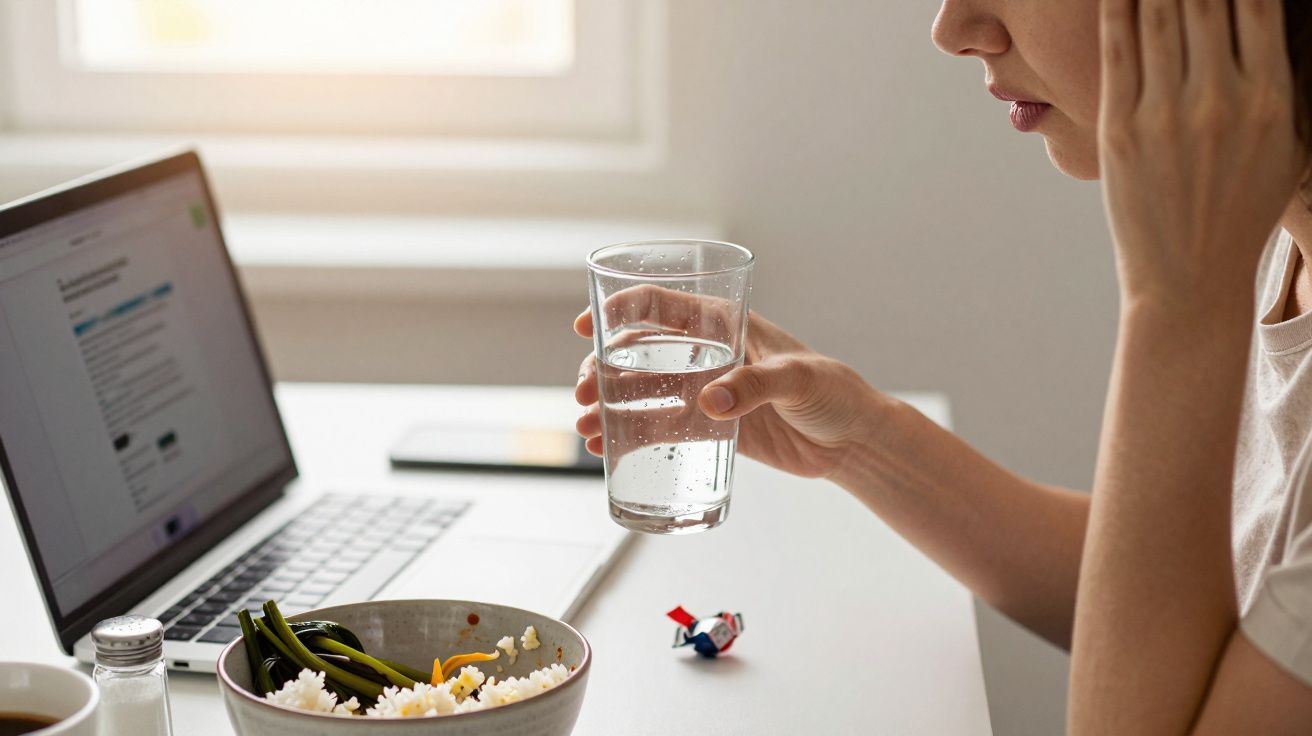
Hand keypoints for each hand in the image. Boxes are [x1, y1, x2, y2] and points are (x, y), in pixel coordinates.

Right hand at [573, 289, 887, 478]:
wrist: (854, 442)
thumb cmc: (836, 393)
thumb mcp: (799, 379)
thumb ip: (756, 386)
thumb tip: (711, 401)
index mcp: (726, 325)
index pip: (663, 307)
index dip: (620, 310)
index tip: (587, 326)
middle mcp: (708, 355)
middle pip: (640, 353)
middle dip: (603, 368)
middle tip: (581, 392)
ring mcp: (705, 392)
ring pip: (643, 393)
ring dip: (608, 405)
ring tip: (584, 428)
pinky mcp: (710, 430)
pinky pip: (660, 430)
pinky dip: (630, 437)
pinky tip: (606, 450)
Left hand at [1098, 0, 1304, 311]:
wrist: (1189, 275)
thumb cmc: (1242, 207)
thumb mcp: (1286, 142)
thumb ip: (1278, 78)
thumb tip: (1266, 20)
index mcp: (1271, 97)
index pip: (1257, 3)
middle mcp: (1220, 98)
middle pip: (1203, 0)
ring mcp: (1166, 113)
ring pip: (1158, 15)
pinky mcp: (1120, 127)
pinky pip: (1118, 51)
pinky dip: (1117, 7)